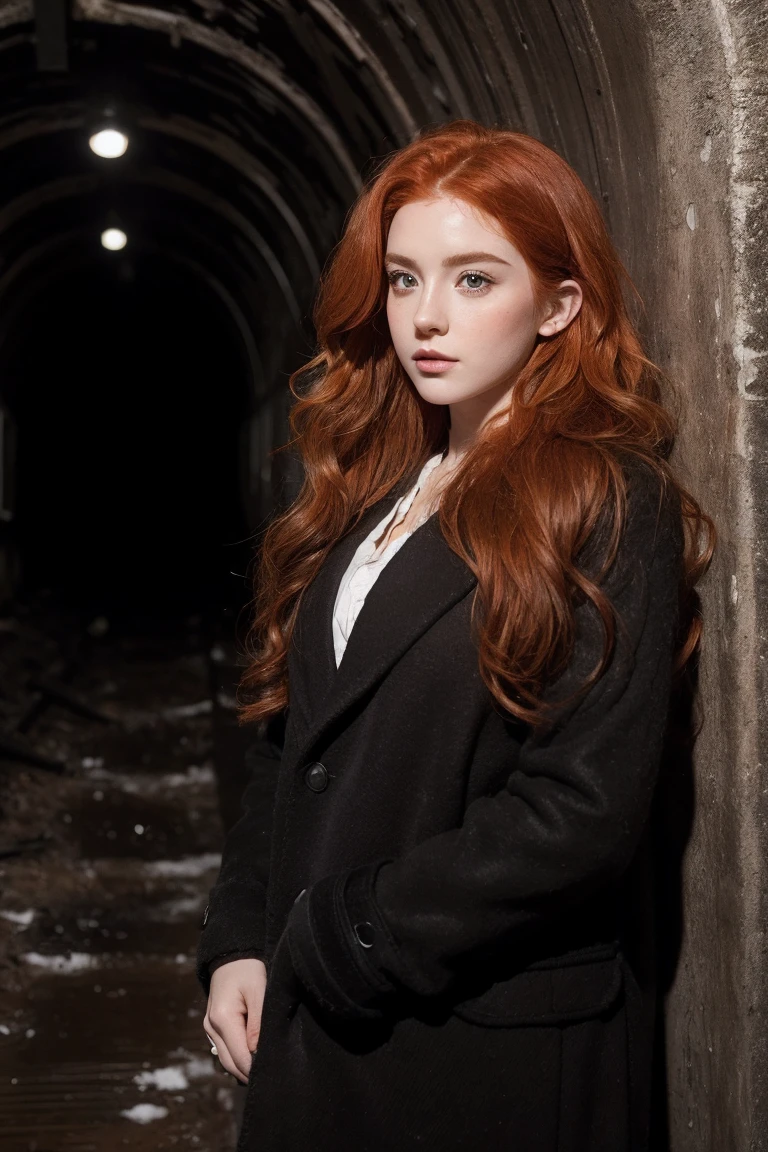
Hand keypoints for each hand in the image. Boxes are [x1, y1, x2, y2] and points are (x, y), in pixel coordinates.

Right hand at [204, 958, 266, 1083]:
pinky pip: (225, 1050)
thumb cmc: (248, 970)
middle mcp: (211, 1027)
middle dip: (248, 1074)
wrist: (231, 955)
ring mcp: (209, 1028)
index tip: (273, 1076)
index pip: (239, 1057)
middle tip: (272, 1082)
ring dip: (242, 1068)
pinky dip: (237, 1058)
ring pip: (225, 1059)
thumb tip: (257, 1052)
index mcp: (222, 1019)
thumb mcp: (258, 991)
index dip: (255, 1069)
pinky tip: (253, 1060)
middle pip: (230, 1063)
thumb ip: (258, 1023)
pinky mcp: (212, 1027)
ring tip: (264, 1074)